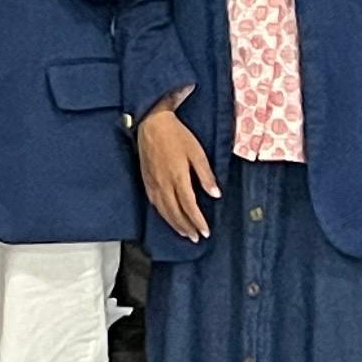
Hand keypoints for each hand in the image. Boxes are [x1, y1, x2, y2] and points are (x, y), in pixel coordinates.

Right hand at [137, 101, 218, 242]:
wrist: (151, 124)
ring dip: (175, 224)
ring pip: (163, 210)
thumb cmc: (176, 135)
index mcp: (178, 177)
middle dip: (187, 227)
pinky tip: (168, 217)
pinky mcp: (146, 180)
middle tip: (196, 237)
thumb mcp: (197, 152)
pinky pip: (154, 203)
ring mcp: (153, 183)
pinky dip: (162, 214)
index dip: (198, 221)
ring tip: (184, 233)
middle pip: (175, 212)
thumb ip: (206, 175)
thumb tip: (215, 194)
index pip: (189, 206)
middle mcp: (164, 184)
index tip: (206, 231)